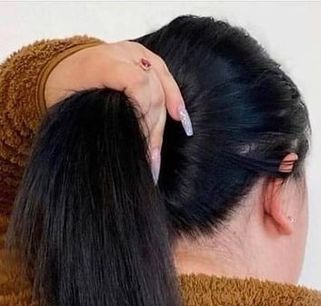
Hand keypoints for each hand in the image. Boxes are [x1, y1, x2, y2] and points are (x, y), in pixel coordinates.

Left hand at [45, 41, 191, 181]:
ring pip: (162, 89)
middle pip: (153, 91)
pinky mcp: (147, 59)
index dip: (144, 113)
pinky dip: (175, 100)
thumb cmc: (65, 89)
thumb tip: (124, 152)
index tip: (141, 143)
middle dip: (153, 129)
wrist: (63, 67)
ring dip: (162, 125)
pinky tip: (180, 120)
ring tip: (156, 155)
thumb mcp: (69, 104)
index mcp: (102, 62)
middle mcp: (122, 53)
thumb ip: (97, 120)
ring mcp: (137, 54)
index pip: (137, 82)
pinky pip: (167, 78)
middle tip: (149, 160)